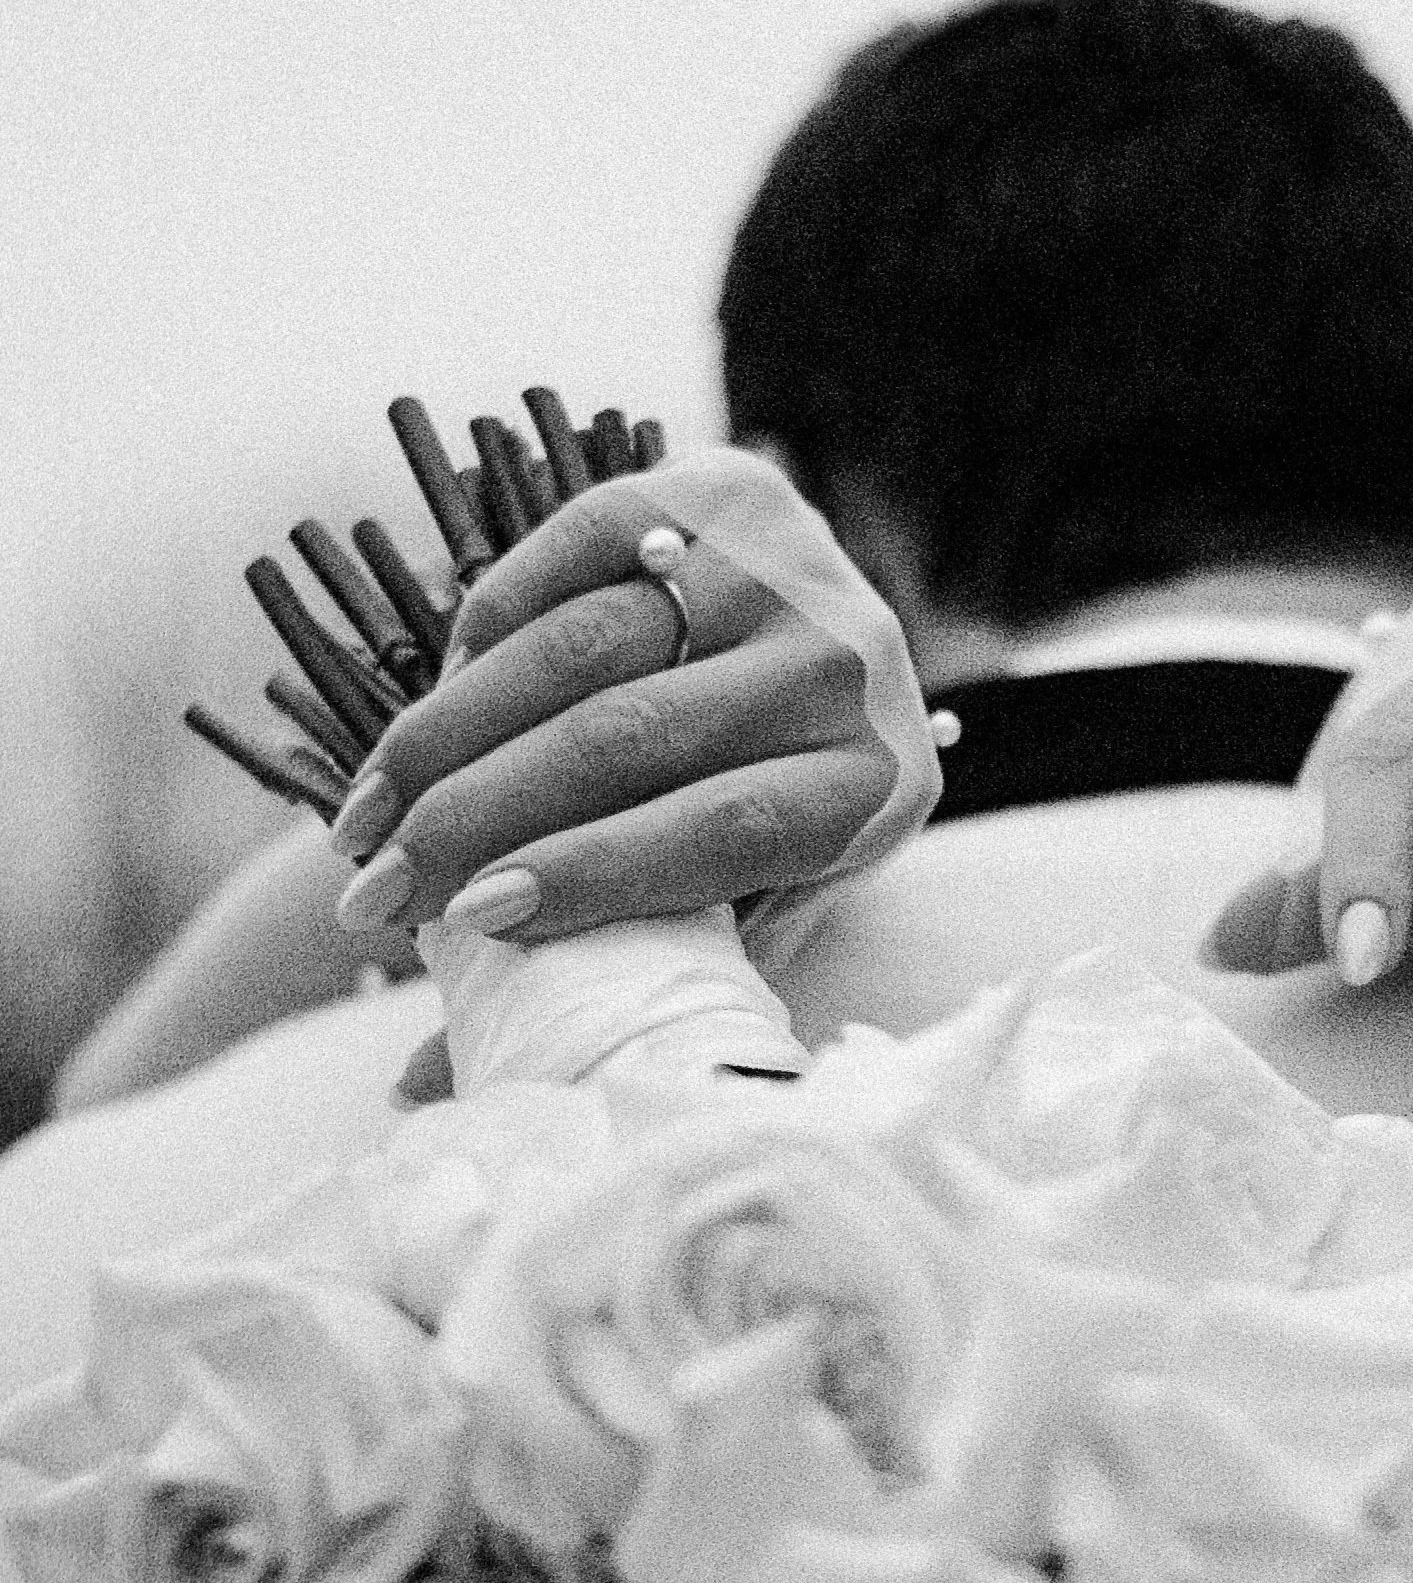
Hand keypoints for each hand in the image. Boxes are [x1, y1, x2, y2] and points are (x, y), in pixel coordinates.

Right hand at [326, 456, 926, 943]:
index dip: (585, 878)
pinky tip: (428, 713)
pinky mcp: (716, 492)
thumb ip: (613, 987)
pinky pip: (565, 558)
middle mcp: (844, 667)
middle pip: (626, 740)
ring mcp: (785, 567)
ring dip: (450, 736)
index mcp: (874, 789)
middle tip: (371, 893)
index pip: (715, 832)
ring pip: (578, 648)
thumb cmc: (777, 832)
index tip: (467, 925)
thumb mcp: (740, 916)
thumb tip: (417, 1090)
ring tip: (368, 818)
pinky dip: (481, 635)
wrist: (853, 668)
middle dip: (475, 822)